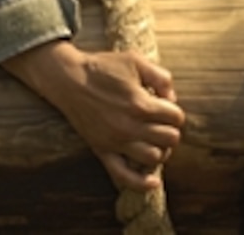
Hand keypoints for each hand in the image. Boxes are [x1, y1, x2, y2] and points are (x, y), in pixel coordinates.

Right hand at [2, 40, 184, 191]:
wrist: (68, 79)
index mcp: (140, 104)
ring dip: (160, 149)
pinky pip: (124, 176)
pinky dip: (141, 183)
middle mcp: (130, 126)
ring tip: (153, 139)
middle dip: (169, 128)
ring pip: (154, 158)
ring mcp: (116, 141)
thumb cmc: (102, 67)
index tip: (163, 104)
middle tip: (159, 121)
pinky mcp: (102, 150)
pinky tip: (152, 181)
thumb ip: (161, 76)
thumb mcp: (135, 60)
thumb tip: (171, 99)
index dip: (173, 110)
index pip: (176, 117)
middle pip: (170, 139)